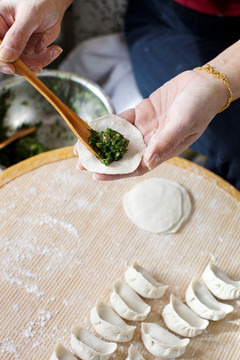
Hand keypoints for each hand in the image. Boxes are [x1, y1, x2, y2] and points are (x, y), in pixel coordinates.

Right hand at [0, 0, 71, 73]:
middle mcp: (4, 35)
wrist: (55, 3)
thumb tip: (7, 56)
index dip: (1, 61)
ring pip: (23, 63)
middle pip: (8, 60)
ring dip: (39, 60)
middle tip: (38, 66)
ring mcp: (16, 44)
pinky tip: (54, 48)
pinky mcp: (28, 49)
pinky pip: (34, 61)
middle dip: (25, 65)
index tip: (12, 68)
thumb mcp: (29, 16)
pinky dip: (45, 57)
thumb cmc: (40, 1)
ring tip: (53, 51)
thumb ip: (18, 36)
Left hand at [75, 69, 228, 179]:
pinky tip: (95, 127)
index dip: (116, 172)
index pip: (135, 167)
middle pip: (123, 154)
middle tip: (80, 162)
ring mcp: (146, 128)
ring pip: (119, 138)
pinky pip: (122, 120)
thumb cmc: (199, 107)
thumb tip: (148, 162)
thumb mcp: (184, 123)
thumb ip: (165, 141)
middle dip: (102, 159)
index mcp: (162, 151)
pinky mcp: (142, 113)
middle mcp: (151, 142)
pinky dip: (109, 123)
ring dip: (101, 142)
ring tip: (81, 145)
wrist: (204, 84)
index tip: (96, 174)